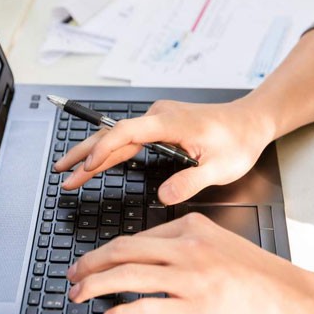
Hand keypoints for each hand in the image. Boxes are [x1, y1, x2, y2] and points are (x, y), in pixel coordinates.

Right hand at [54, 98, 275, 204]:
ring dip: (93, 154)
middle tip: (62, 171)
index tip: (88, 166)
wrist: (251, 122)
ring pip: (117, 137)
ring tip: (69, 171)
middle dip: (85, 153)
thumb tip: (163, 196)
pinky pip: (128, 139)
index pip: (127, 133)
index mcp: (171, 122)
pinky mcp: (161, 126)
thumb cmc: (238, 140)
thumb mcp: (221, 167)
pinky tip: (96, 163)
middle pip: (113, 134)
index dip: (105, 150)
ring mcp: (159, 120)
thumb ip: (190, 181)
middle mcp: (160, 117)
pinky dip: (109, 152)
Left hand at [66, 212, 313, 313]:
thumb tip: (155, 260)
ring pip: (128, 275)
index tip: (94, 261)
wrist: (294, 301)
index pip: (138, 236)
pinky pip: (145, 307)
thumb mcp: (223, 246)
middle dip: (91, 263)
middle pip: (124, 250)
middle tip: (73, 274)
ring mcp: (190, 278)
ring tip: (78, 294)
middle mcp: (188, 248)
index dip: (108, 251)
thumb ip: (189, 247)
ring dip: (95, 285)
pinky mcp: (195, 308)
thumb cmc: (263, 279)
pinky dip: (120, 312)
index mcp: (194, 228)